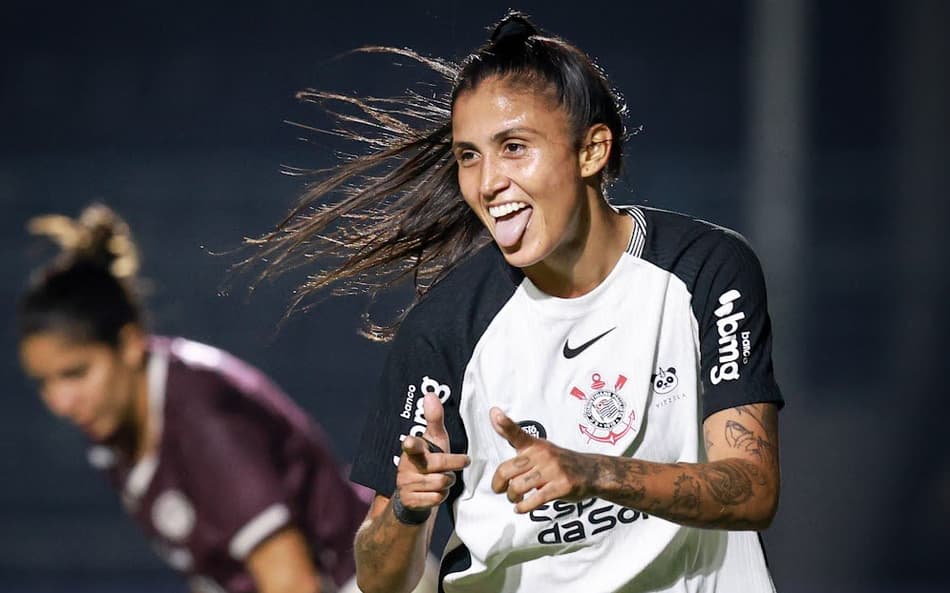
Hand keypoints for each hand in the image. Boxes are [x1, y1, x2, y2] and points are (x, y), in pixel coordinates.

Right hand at [396, 393, 469, 510]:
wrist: (412, 495)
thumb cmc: (428, 461)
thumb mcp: (434, 440)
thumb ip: (434, 419)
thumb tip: (430, 394)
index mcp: (412, 448)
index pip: (413, 445)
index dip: (412, 444)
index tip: (409, 442)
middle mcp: (406, 465)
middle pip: (441, 466)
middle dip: (453, 466)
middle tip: (459, 463)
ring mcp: (405, 483)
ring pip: (441, 484)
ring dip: (447, 483)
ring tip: (440, 480)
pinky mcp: (409, 500)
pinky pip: (436, 498)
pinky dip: (440, 496)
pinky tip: (433, 493)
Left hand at [490, 407, 595, 512]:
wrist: (592, 472)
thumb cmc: (560, 462)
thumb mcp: (539, 448)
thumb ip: (516, 439)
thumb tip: (494, 416)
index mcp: (535, 445)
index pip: (517, 433)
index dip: (505, 423)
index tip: (495, 413)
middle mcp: (542, 455)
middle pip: (507, 470)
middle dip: (498, 485)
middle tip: (501, 489)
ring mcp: (552, 470)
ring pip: (518, 487)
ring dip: (512, 497)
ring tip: (516, 499)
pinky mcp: (561, 486)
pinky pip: (535, 499)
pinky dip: (524, 507)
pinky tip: (521, 508)